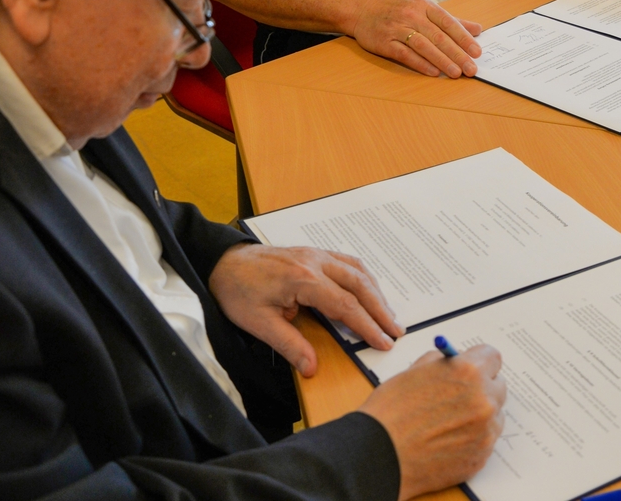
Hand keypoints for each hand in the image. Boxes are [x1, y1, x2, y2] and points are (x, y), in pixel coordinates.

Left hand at [209, 244, 403, 376]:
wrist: (223, 263)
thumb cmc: (238, 290)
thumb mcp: (258, 323)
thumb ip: (289, 344)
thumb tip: (312, 367)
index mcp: (302, 278)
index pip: (345, 304)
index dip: (367, 325)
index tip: (384, 342)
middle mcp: (314, 261)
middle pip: (359, 283)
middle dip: (380, 308)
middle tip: (396, 331)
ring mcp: (315, 253)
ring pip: (356, 269)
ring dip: (375, 291)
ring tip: (388, 315)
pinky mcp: (313, 252)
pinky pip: (347, 262)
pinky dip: (363, 278)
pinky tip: (368, 292)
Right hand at [350, 0, 481, 77]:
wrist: (362, 9)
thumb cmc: (396, 9)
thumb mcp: (423, 8)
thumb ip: (450, 20)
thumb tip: (477, 29)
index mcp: (423, 6)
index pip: (448, 23)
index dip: (464, 38)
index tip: (476, 52)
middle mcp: (411, 15)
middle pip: (438, 37)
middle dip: (457, 54)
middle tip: (471, 68)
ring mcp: (397, 28)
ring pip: (423, 46)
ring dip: (442, 61)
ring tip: (456, 73)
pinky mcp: (385, 42)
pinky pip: (405, 54)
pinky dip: (420, 63)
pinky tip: (433, 72)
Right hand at [359, 345, 506, 500]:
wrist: (381, 451)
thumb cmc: (393, 409)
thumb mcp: (417, 369)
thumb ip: (445, 363)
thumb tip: (457, 363)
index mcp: (468, 372)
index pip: (492, 357)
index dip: (479, 360)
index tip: (473, 365)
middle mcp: (483, 401)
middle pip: (498, 386)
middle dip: (482, 386)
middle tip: (460, 393)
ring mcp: (485, 432)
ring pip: (494, 414)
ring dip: (479, 413)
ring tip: (449, 419)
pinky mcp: (481, 457)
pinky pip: (485, 439)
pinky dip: (472, 436)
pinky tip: (447, 437)